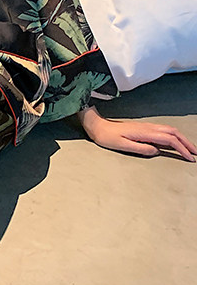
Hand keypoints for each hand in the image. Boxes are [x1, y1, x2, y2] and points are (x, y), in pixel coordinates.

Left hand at [78, 105, 195, 161]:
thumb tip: (156, 151)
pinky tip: (174, 142)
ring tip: (189, 148)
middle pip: (172, 132)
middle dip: (186, 142)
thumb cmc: (107, 137)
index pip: (168, 139)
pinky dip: (173, 136)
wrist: (97, 126)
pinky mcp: (143, 128)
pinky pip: (162, 131)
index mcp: (144, 132)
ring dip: (181, 138)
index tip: (189, 158)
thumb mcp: (121, 145)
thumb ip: (139, 148)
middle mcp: (147, 127)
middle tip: (195, 153)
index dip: (181, 148)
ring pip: (169, 130)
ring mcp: (145, 127)